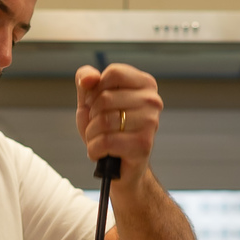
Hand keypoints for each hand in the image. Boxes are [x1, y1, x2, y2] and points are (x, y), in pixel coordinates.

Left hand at [75, 63, 162, 188]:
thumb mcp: (91, 99)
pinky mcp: (143, 145)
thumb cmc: (108, 130)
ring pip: (104, 121)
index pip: (114, 72)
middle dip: (92, 116)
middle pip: (105, 97)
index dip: (96, 89)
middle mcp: (152, 101)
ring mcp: (151, 123)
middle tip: (99, 127)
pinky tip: (100, 153)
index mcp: (145, 84)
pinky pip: (106, 142)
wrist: (120, 166)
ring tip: (99, 141)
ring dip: (92, 134)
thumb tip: (89, 79)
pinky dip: (94, 150)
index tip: (97, 104)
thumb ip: (87, 80)